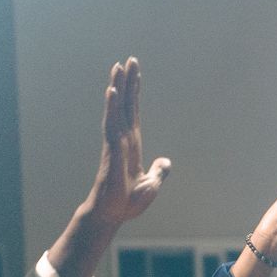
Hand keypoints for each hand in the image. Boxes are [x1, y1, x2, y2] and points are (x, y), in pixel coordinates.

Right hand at [85, 58, 171, 226]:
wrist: (112, 216)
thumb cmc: (127, 202)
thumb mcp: (151, 184)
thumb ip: (158, 171)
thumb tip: (165, 161)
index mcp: (132, 144)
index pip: (133, 112)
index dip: (134, 93)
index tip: (134, 73)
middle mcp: (122, 139)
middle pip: (125, 105)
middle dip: (127, 82)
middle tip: (128, 60)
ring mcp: (115, 143)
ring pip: (116, 110)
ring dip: (117, 88)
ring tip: (118, 67)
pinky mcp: (111, 151)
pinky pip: (111, 125)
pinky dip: (112, 108)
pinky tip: (112, 91)